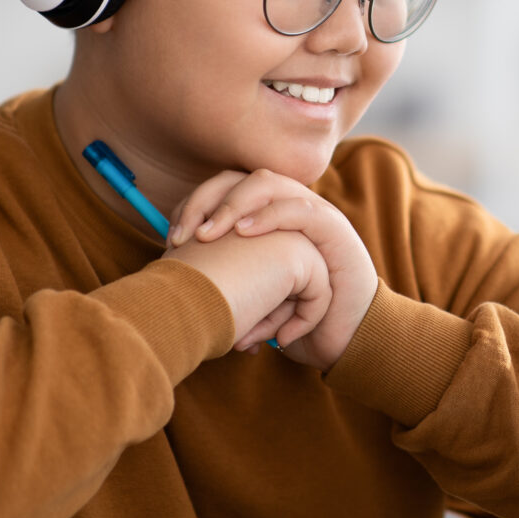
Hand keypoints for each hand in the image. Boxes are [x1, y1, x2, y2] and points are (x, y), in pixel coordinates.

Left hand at [168, 168, 376, 369]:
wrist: (346, 339)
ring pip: (267, 184)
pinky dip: (269, 216)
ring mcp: (313, 212)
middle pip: (239, 178)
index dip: (194, 205)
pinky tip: (244, 233)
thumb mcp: (250, 296)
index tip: (172, 238)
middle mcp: (288, 205)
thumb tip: (174, 277)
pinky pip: (300, 209)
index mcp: (265, 215)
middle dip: (204, 200)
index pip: (223, 188)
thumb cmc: (294, 319)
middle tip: (182, 236)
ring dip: (232, 205)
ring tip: (208, 234)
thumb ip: (222, 279)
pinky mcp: (334, 229)